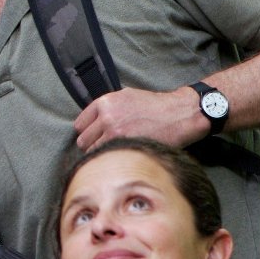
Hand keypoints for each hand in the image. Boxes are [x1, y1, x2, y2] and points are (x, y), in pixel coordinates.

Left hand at [72, 87, 209, 150]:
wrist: (179, 114)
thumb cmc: (155, 106)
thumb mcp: (126, 97)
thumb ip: (107, 108)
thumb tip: (91, 123)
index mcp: (105, 103)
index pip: (80, 125)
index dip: (87, 133)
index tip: (95, 138)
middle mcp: (107, 117)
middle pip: (83, 141)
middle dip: (92, 145)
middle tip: (106, 148)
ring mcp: (115, 134)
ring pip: (94, 153)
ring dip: (102, 155)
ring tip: (115, 153)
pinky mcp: (127, 147)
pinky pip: (109, 159)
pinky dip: (112, 161)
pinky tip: (122, 158)